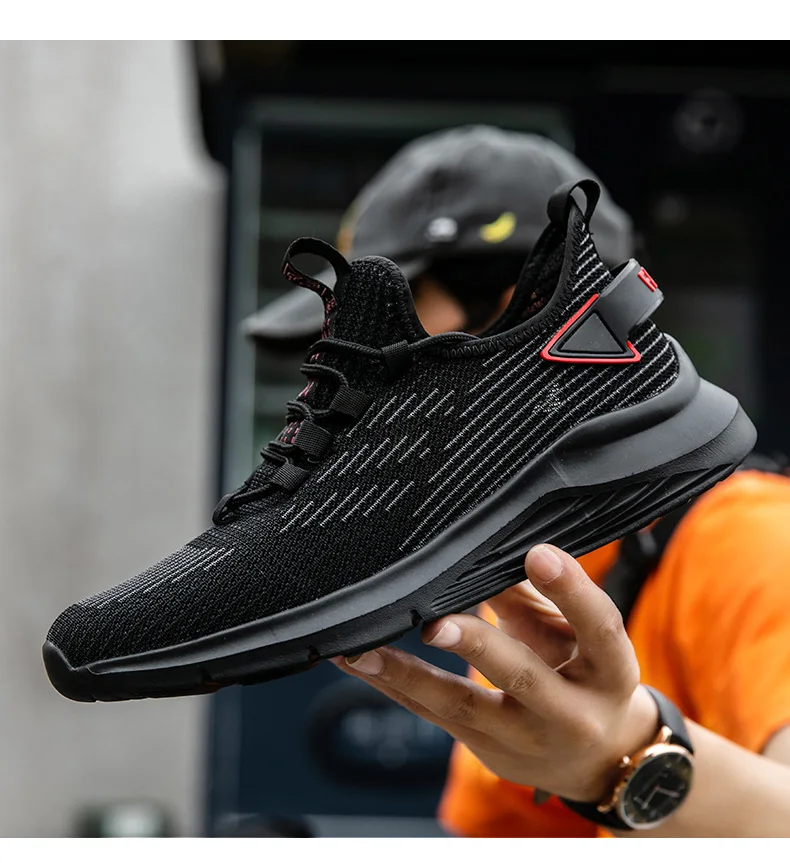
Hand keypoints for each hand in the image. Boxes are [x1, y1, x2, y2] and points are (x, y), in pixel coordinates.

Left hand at [332, 544, 658, 802]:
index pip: (600, 627)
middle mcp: (573, 713)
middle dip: (478, 647)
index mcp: (610, 672)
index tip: (537, 552)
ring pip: (464, 706)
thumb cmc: (585, 674)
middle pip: (525, 676)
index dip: (571, 590)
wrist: (598, 761)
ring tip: (364, 652)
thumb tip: (488, 549)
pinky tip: (359, 663)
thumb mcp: (576, 633)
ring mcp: (526, 739)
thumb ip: (534, 594)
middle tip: (437, 624)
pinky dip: (395, 687)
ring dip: (408, 676)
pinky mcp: (488, 749)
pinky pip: (436, 716)